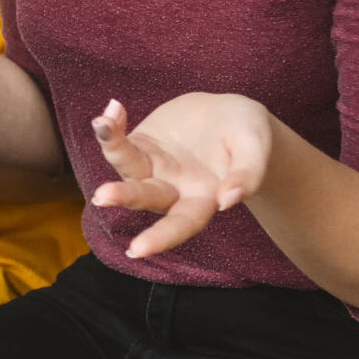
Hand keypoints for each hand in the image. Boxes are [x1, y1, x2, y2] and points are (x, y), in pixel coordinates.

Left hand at [90, 94, 274, 258]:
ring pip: (127, 167)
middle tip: (102, 196)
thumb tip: (229, 201)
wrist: (228, 113)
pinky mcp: (141, 144)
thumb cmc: (248, 135)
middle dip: (125, 196)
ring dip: (112, 148)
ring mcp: (153, 166)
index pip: (182, 224)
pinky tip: (113, 108)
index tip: (137, 249)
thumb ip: (248, 174)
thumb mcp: (256, 148)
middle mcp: (172, 188)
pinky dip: (113, 128)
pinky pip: (121, 140)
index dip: (161, 237)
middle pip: (146, 197)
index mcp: (204, 199)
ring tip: (102, 124)